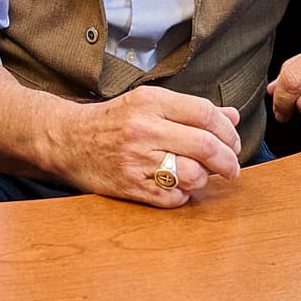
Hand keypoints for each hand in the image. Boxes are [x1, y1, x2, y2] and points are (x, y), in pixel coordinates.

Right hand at [43, 85, 241, 207]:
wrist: (67, 140)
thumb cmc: (112, 121)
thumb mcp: (148, 104)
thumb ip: (191, 110)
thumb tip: (231, 117)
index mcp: (150, 102)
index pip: (205, 113)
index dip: (227, 131)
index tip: (233, 143)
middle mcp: (144, 129)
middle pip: (205, 146)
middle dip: (228, 160)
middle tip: (232, 167)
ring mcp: (136, 160)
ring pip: (193, 175)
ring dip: (205, 179)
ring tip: (200, 176)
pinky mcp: (129, 186)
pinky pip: (173, 197)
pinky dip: (183, 196)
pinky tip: (178, 187)